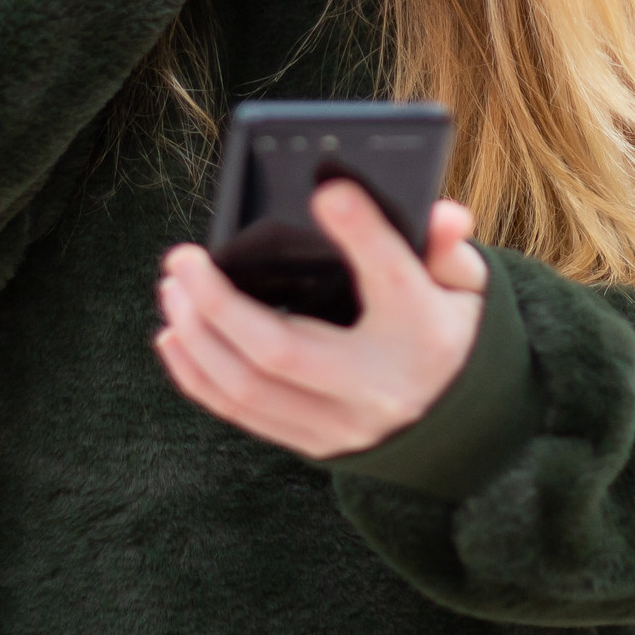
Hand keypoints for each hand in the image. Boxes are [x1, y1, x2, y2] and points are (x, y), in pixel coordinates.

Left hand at [153, 182, 489, 458]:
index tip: (326, 190)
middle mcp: (377, 385)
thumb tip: (444, 215)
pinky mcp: (313, 444)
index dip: (361, 233)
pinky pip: (242, 416)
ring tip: (172, 289)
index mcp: (423, 332)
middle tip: (183, 258)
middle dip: (219, 303)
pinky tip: (174, 337)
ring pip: (247, 389)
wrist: (456, 419)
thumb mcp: (462, 284)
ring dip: (197, 337)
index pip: (391, 278)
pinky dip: (198, 376)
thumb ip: (448, 247)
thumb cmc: (446, 329)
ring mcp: (340, 425)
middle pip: (281, 351)